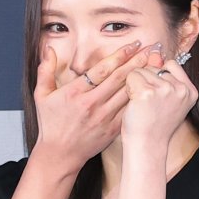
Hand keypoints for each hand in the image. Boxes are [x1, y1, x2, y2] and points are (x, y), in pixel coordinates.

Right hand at [33, 41, 148, 170]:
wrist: (60, 154)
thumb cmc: (51, 123)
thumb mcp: (42, 95)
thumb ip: (45, 70)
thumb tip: (49, 48)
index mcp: (75, 93)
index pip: (102, 69)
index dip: (121, 55)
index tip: (134, 44)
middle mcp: (92, 103)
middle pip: (120, 78)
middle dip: (138, 61)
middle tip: (153, 48)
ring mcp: (104, 117)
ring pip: (128, 92)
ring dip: (143, 77)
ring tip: (156, 64)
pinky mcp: (113, 129)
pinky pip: (129, 109)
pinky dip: (141, 97)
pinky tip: (151, 87)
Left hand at [121, 48, 198, 144]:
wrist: (147, 145)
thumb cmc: (154, 124)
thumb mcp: (165, 99)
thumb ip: (163, 74)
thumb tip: (155, 51)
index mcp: (190, 91)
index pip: (171, 65)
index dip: (158, 77)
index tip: (157, 96)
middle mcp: (181, 89)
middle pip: (155, 66)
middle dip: (147, 81)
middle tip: (149, 105)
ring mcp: (166, 89)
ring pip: (142, 70)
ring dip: (136, 85)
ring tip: (142, 105)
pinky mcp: (148, 92)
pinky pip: (132, 76)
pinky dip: (128, 88)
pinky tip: (134, 103)